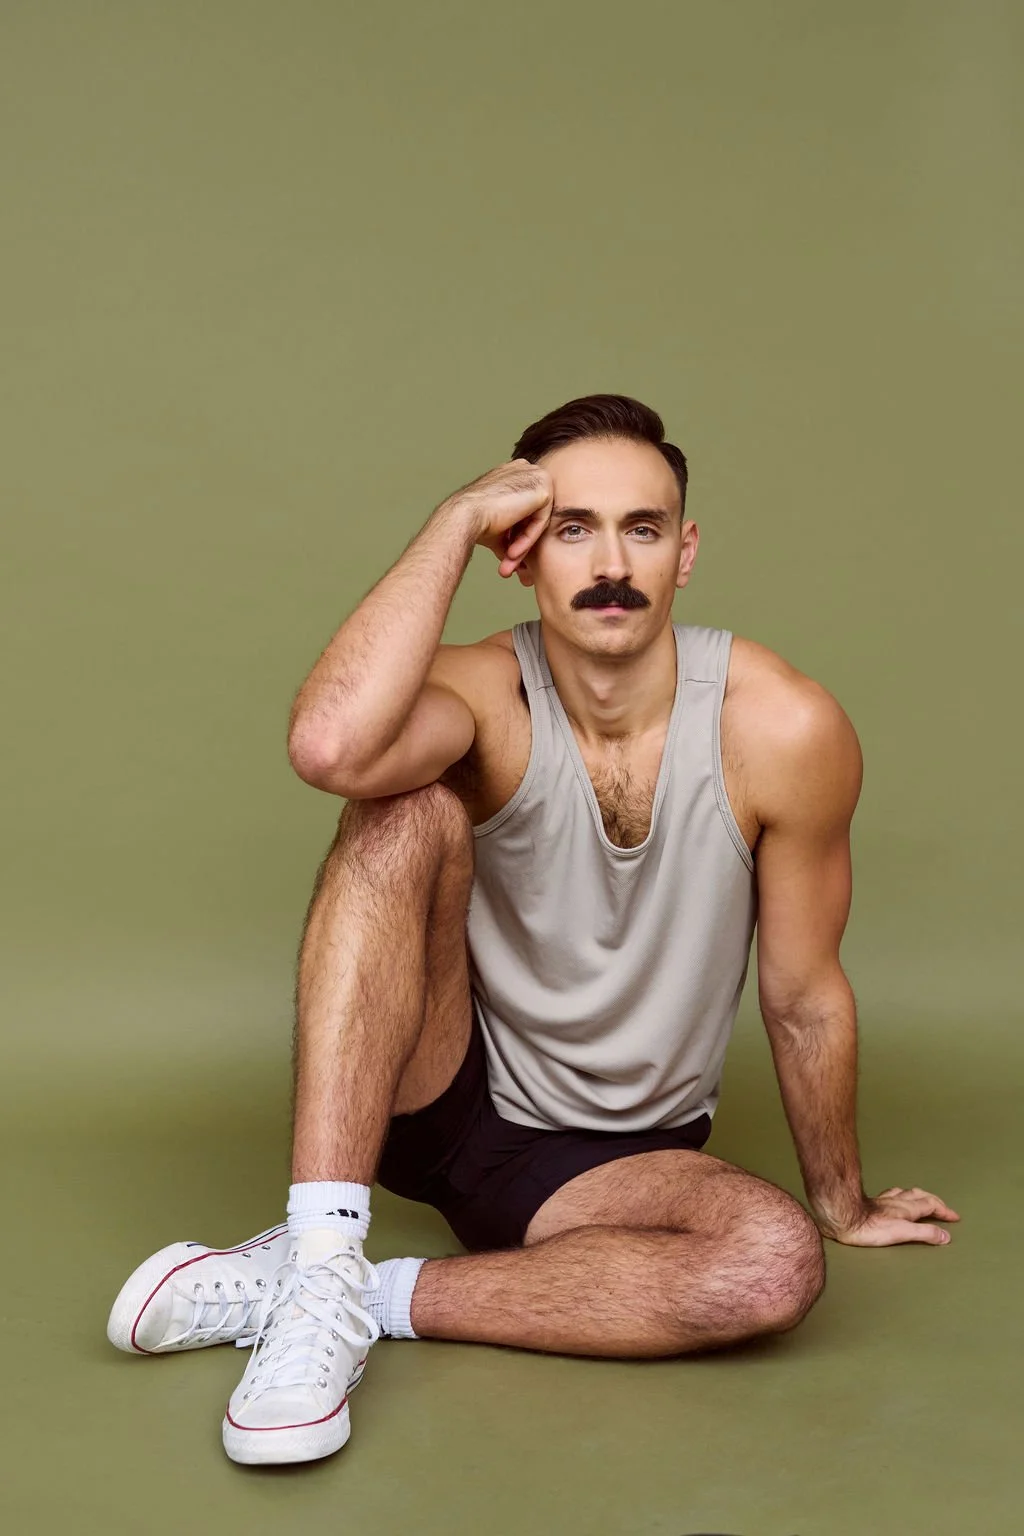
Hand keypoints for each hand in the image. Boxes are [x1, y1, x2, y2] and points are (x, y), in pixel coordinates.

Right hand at [442, 459, 553, 576]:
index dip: (517, 536)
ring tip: (509, 563)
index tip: (509, 557)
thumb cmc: (475, 522)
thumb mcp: (498, 528)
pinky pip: (542, 521)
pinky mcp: (543, 487)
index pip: (526, 510)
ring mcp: (534, 475)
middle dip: (523, 544)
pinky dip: (528, 539)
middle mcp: (525, 469)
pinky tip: (512, 552)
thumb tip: (516, 555)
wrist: (464, 517)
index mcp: (514, 473)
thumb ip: (512, 534)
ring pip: (537, 520)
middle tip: (513, 566)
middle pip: (533, 516)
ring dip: (524, 545)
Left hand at [817, 1186, 960, 1246]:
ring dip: (918, 1196)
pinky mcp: (872, 1203)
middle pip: (921, 1196)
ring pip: (906, 1193)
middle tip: (943, 1208)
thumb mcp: (902, 1233)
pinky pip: (891, 1194)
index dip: (944, 1211)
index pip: (931, 1206)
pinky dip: (900, 1195)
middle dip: (934, 1201)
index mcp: (907, 1209)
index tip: (955, 1217)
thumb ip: (924, 1234)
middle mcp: (898, 1201)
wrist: (843, 1216)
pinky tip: (894, 1198)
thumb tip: (945, 1236)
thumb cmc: (871, 1227)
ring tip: (923, 1199)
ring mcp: (884, 1200)